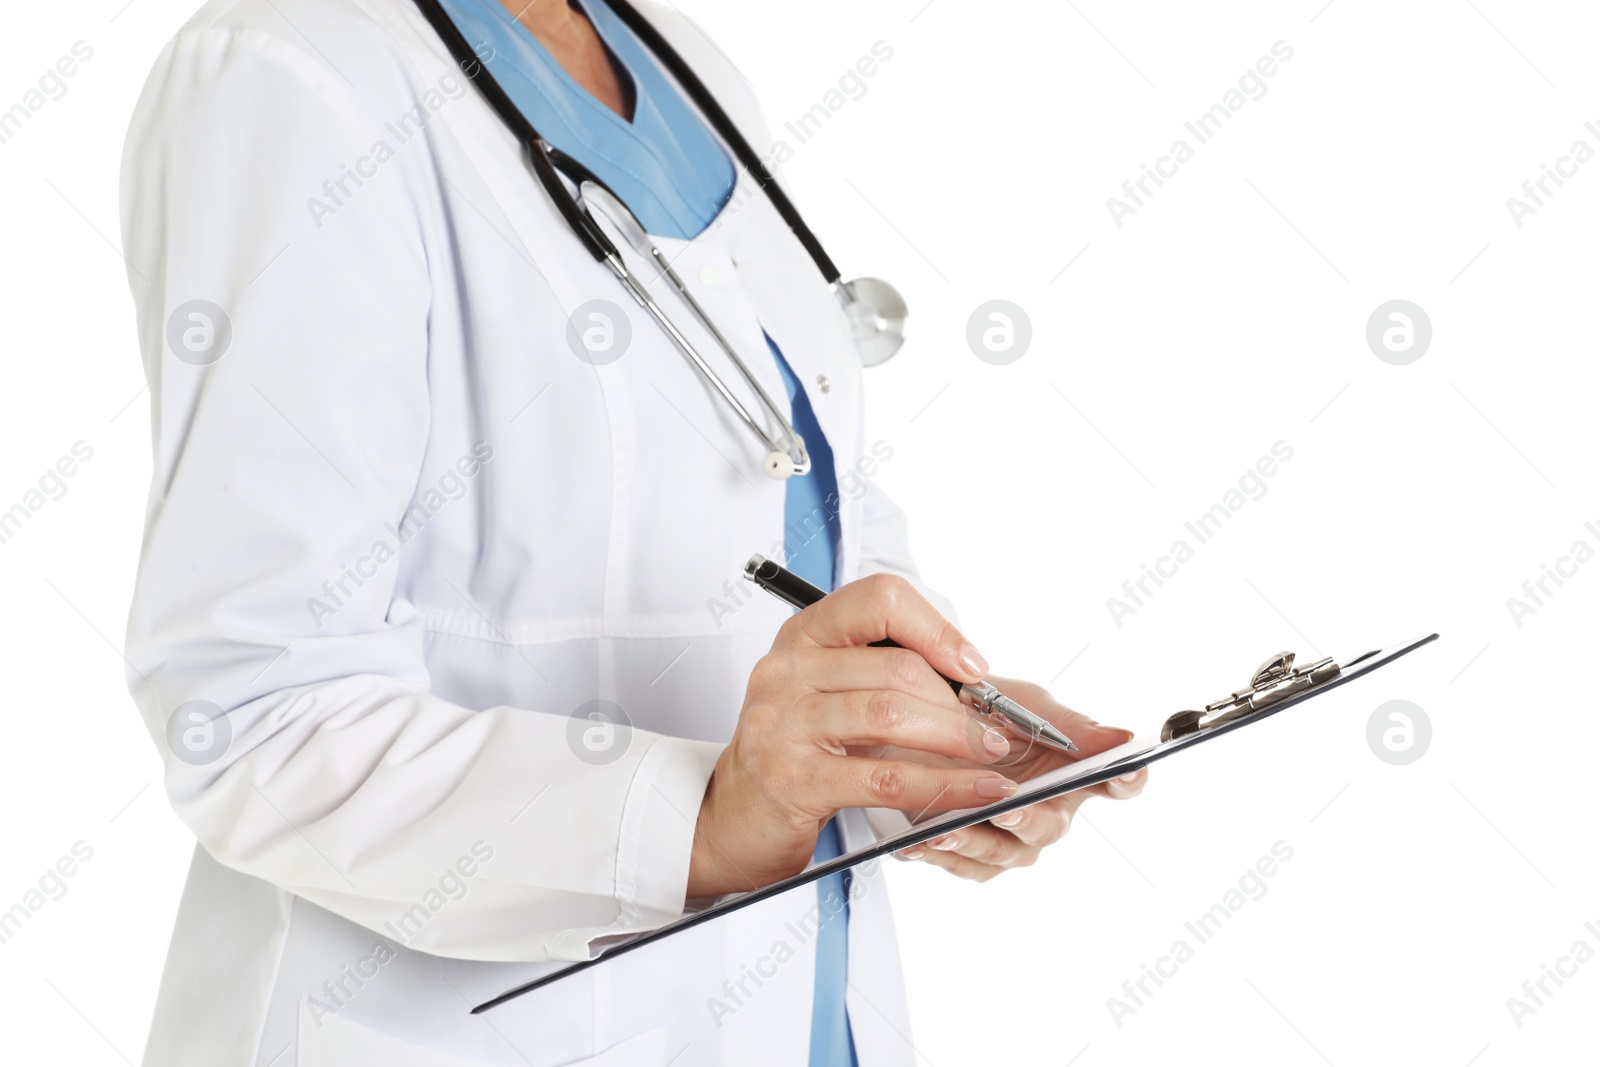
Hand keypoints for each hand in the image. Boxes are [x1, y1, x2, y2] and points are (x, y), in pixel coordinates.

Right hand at [687, 574, 1019, 897]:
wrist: (731, 817)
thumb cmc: (790, 752)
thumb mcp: (825, 693)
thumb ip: (879, 672)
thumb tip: (967, 675)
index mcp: (802, 637)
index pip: (879, 601)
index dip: (935, 628)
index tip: (971, 666)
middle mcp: (787, 670)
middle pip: (896, 666)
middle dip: (959, 701)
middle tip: (994, 727)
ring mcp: (784, 723)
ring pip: (893, 716)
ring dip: (958, 738)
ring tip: (993, 754)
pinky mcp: (794, 778)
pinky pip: (886, 778)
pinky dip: (945, 785)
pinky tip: (977, 791)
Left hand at [894, 677, 1147, 881]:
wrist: (924, 716)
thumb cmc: (987, 709)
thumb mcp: (1027, 705)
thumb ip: (1070, 726)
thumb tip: (1122, 738)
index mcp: (1072, 773)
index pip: (1117, 782)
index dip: (1126, 780)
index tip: (1126, 772)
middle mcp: (1047, 810)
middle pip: (1050, 827)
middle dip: (1027, 819)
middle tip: (1007, 808)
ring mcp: (1010, 836)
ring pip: (1004, 852)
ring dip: (975, 841)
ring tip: (947, 828)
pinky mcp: (970, 851)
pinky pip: (963, 865)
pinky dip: (941, 853)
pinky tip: (919, 842)